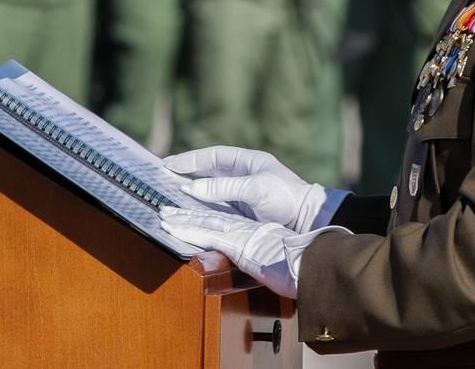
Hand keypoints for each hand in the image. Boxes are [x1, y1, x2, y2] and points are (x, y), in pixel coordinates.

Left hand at [159, 207, 345, 299]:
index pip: (224, 221)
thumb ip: (269, 257)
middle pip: (210, 216)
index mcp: (254, 232)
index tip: (190, 215)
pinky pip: (205, 233)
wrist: (311, 261)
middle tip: (167, 209)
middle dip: (188, 213)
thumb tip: (269, 265)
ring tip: (163, 214)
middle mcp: (245, 228)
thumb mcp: (282, 259)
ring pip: (203, 220)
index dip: (206, 216)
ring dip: (181, 218)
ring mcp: (239, 234)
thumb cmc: (302, 265)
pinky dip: (187, 228)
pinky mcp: (235, 242)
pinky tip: (172, 226)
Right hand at [165, 145, 343, 232]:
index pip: (213, 156)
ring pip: (211, 190)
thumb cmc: (286, 198)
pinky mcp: (244, 213)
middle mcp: (244, 176)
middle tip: (162, 176)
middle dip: (186, 173)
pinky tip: (188, 210)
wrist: (309, 222)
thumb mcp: (254, 188)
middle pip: (209, 171)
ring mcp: (243, 195)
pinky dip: (201, 207)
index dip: (190, 159)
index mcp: (248, 162)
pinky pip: (218, 207)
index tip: (168, 164)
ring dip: (191, 191)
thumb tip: (191, 188)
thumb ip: (223, 187)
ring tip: (169, 192)